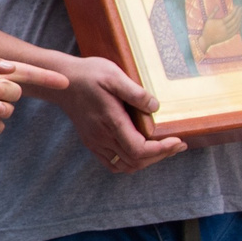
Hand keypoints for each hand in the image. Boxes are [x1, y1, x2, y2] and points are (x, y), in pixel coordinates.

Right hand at [43, 52, 187, 173]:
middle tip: (179, 144)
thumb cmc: (89, 75)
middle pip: (136, 161)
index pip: (139, 149)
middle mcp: (101, 137)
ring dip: (147, 161)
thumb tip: (156, 107)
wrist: (62, 82)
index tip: (177, 140)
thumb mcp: (113, 75)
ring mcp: (95, 142)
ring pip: (126, 165)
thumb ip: (135, 92)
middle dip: (161, 155)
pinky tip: (142, 152)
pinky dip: (131, 163)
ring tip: (164, 149)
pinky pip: (113, 163)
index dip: (161, 150)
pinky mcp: (92, 142)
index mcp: (110, 121)